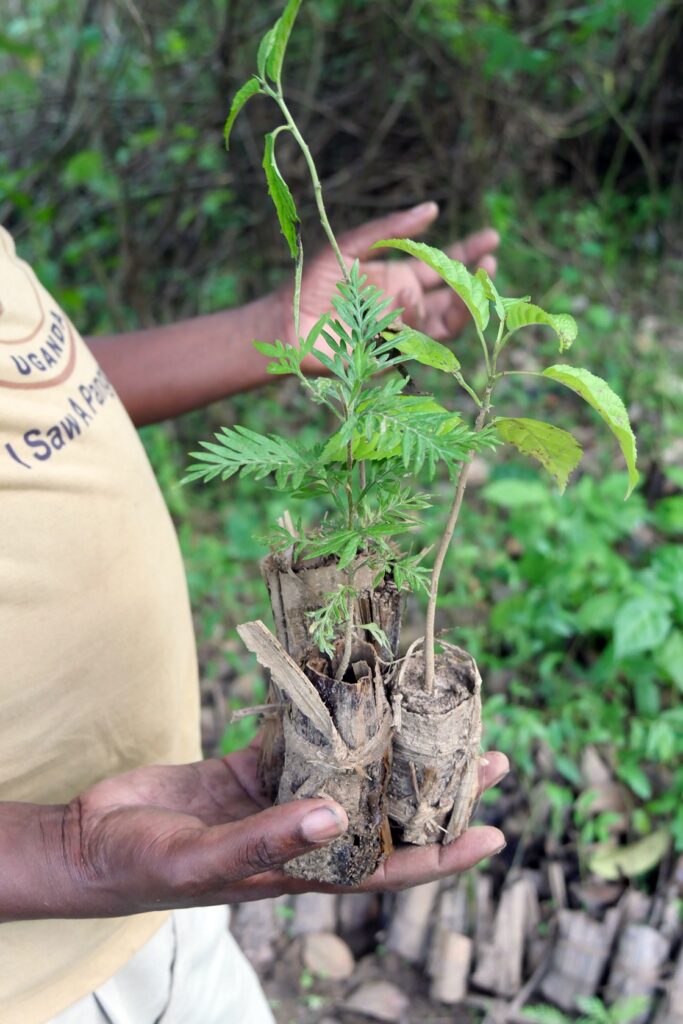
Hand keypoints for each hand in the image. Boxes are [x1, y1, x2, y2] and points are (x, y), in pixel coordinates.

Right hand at [54, 740, 507, 915]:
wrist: (89, 842)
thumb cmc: (143, 867)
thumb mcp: (205, 861)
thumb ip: (268, 840)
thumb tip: (338, 819)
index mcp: (299, 870)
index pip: (389, 868)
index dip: (443, 854)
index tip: (495, 833)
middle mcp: (299, 834)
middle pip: (383, 815)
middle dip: (435, 791)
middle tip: (489, 757)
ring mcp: (274, 801)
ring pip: (346, 772)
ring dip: (388, 749)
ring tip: (431, 717)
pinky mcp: (245, 772)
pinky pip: (294, 742)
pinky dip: (318, 716)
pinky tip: (344, 687)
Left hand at [277, 201, 498, 370]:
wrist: (287, 323)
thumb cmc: (312, 285)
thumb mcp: (352, 246)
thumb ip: (390, 229)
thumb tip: (431, 209)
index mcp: (396, 279)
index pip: (440, 265)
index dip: (467, 253)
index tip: (491, 238)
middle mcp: (405, 306)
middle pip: (450, 293)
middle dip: (474, 278)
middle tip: (490, 259)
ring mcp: (403, 331)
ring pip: (445, 319)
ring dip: (464, 301)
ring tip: (477, 279)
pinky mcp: (395, 355)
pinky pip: (426, 342)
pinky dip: (436, 323)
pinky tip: (439, 301)